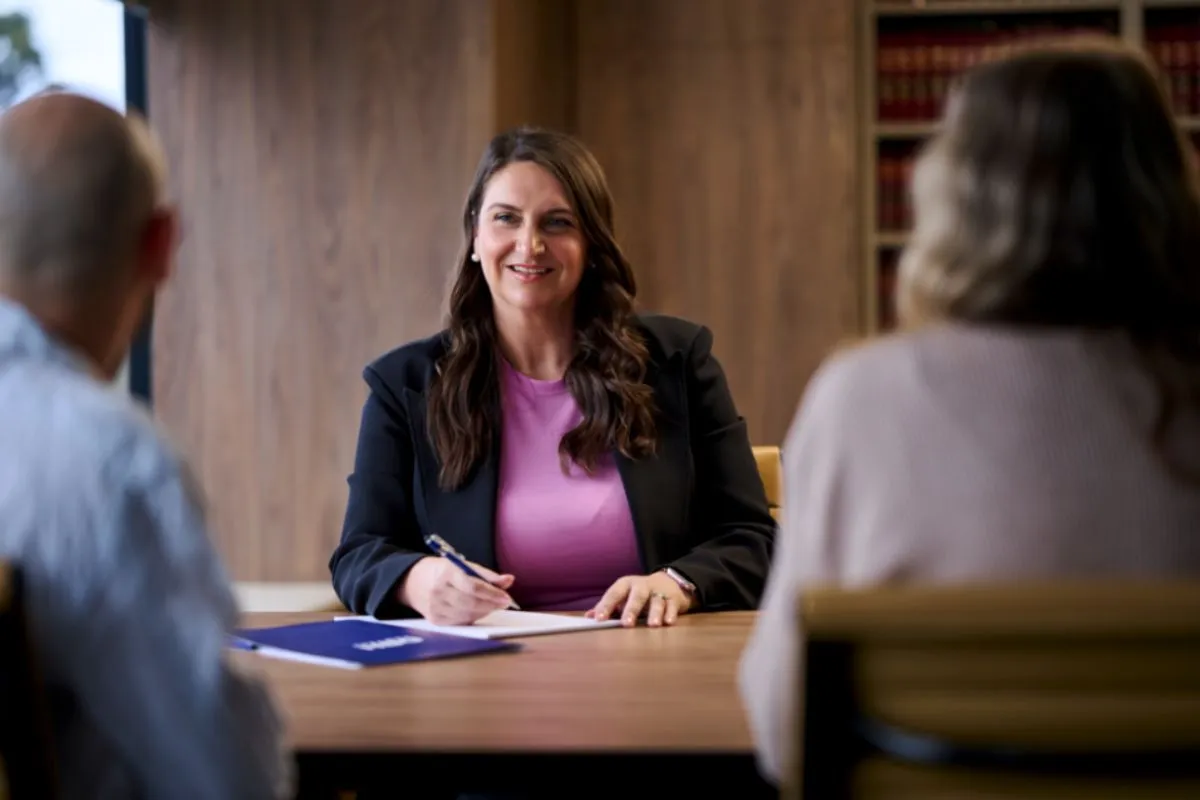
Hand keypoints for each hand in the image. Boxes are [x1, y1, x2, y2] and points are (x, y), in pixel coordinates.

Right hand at [399, 556, 515, 625]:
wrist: (414, 581)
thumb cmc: (444, 572)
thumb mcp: (464, 566)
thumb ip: (487, 575)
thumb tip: (509, 580)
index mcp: (446, 573)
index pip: (473, 586)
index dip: (492, 594)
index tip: (506, 597)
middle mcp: (438, 591)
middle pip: (470, 603)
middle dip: (491, 604)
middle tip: (504, 602)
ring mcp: (435, 607)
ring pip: (467, 615)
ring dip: (484, 611)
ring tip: (492, 605)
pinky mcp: (435, 619)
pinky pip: (460, 622)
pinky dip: (473, 617)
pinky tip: (478, 610)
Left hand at [586, 571, 693, 626]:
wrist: (668, 582)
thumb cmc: (639, 594)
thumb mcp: (623, 596)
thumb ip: (607, 607)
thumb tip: (588, 617)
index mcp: (626, 585)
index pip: (614, 594)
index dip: (606, 606)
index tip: (598, 619)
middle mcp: (642, 586)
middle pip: (637, 595)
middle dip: (632, 609)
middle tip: (627, 624)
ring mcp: (659, 592)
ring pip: (657, 601)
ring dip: (655, 612)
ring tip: (653, 625)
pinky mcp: (673, 598)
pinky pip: (672, 605)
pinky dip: (671, 613)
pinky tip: (668, 622)